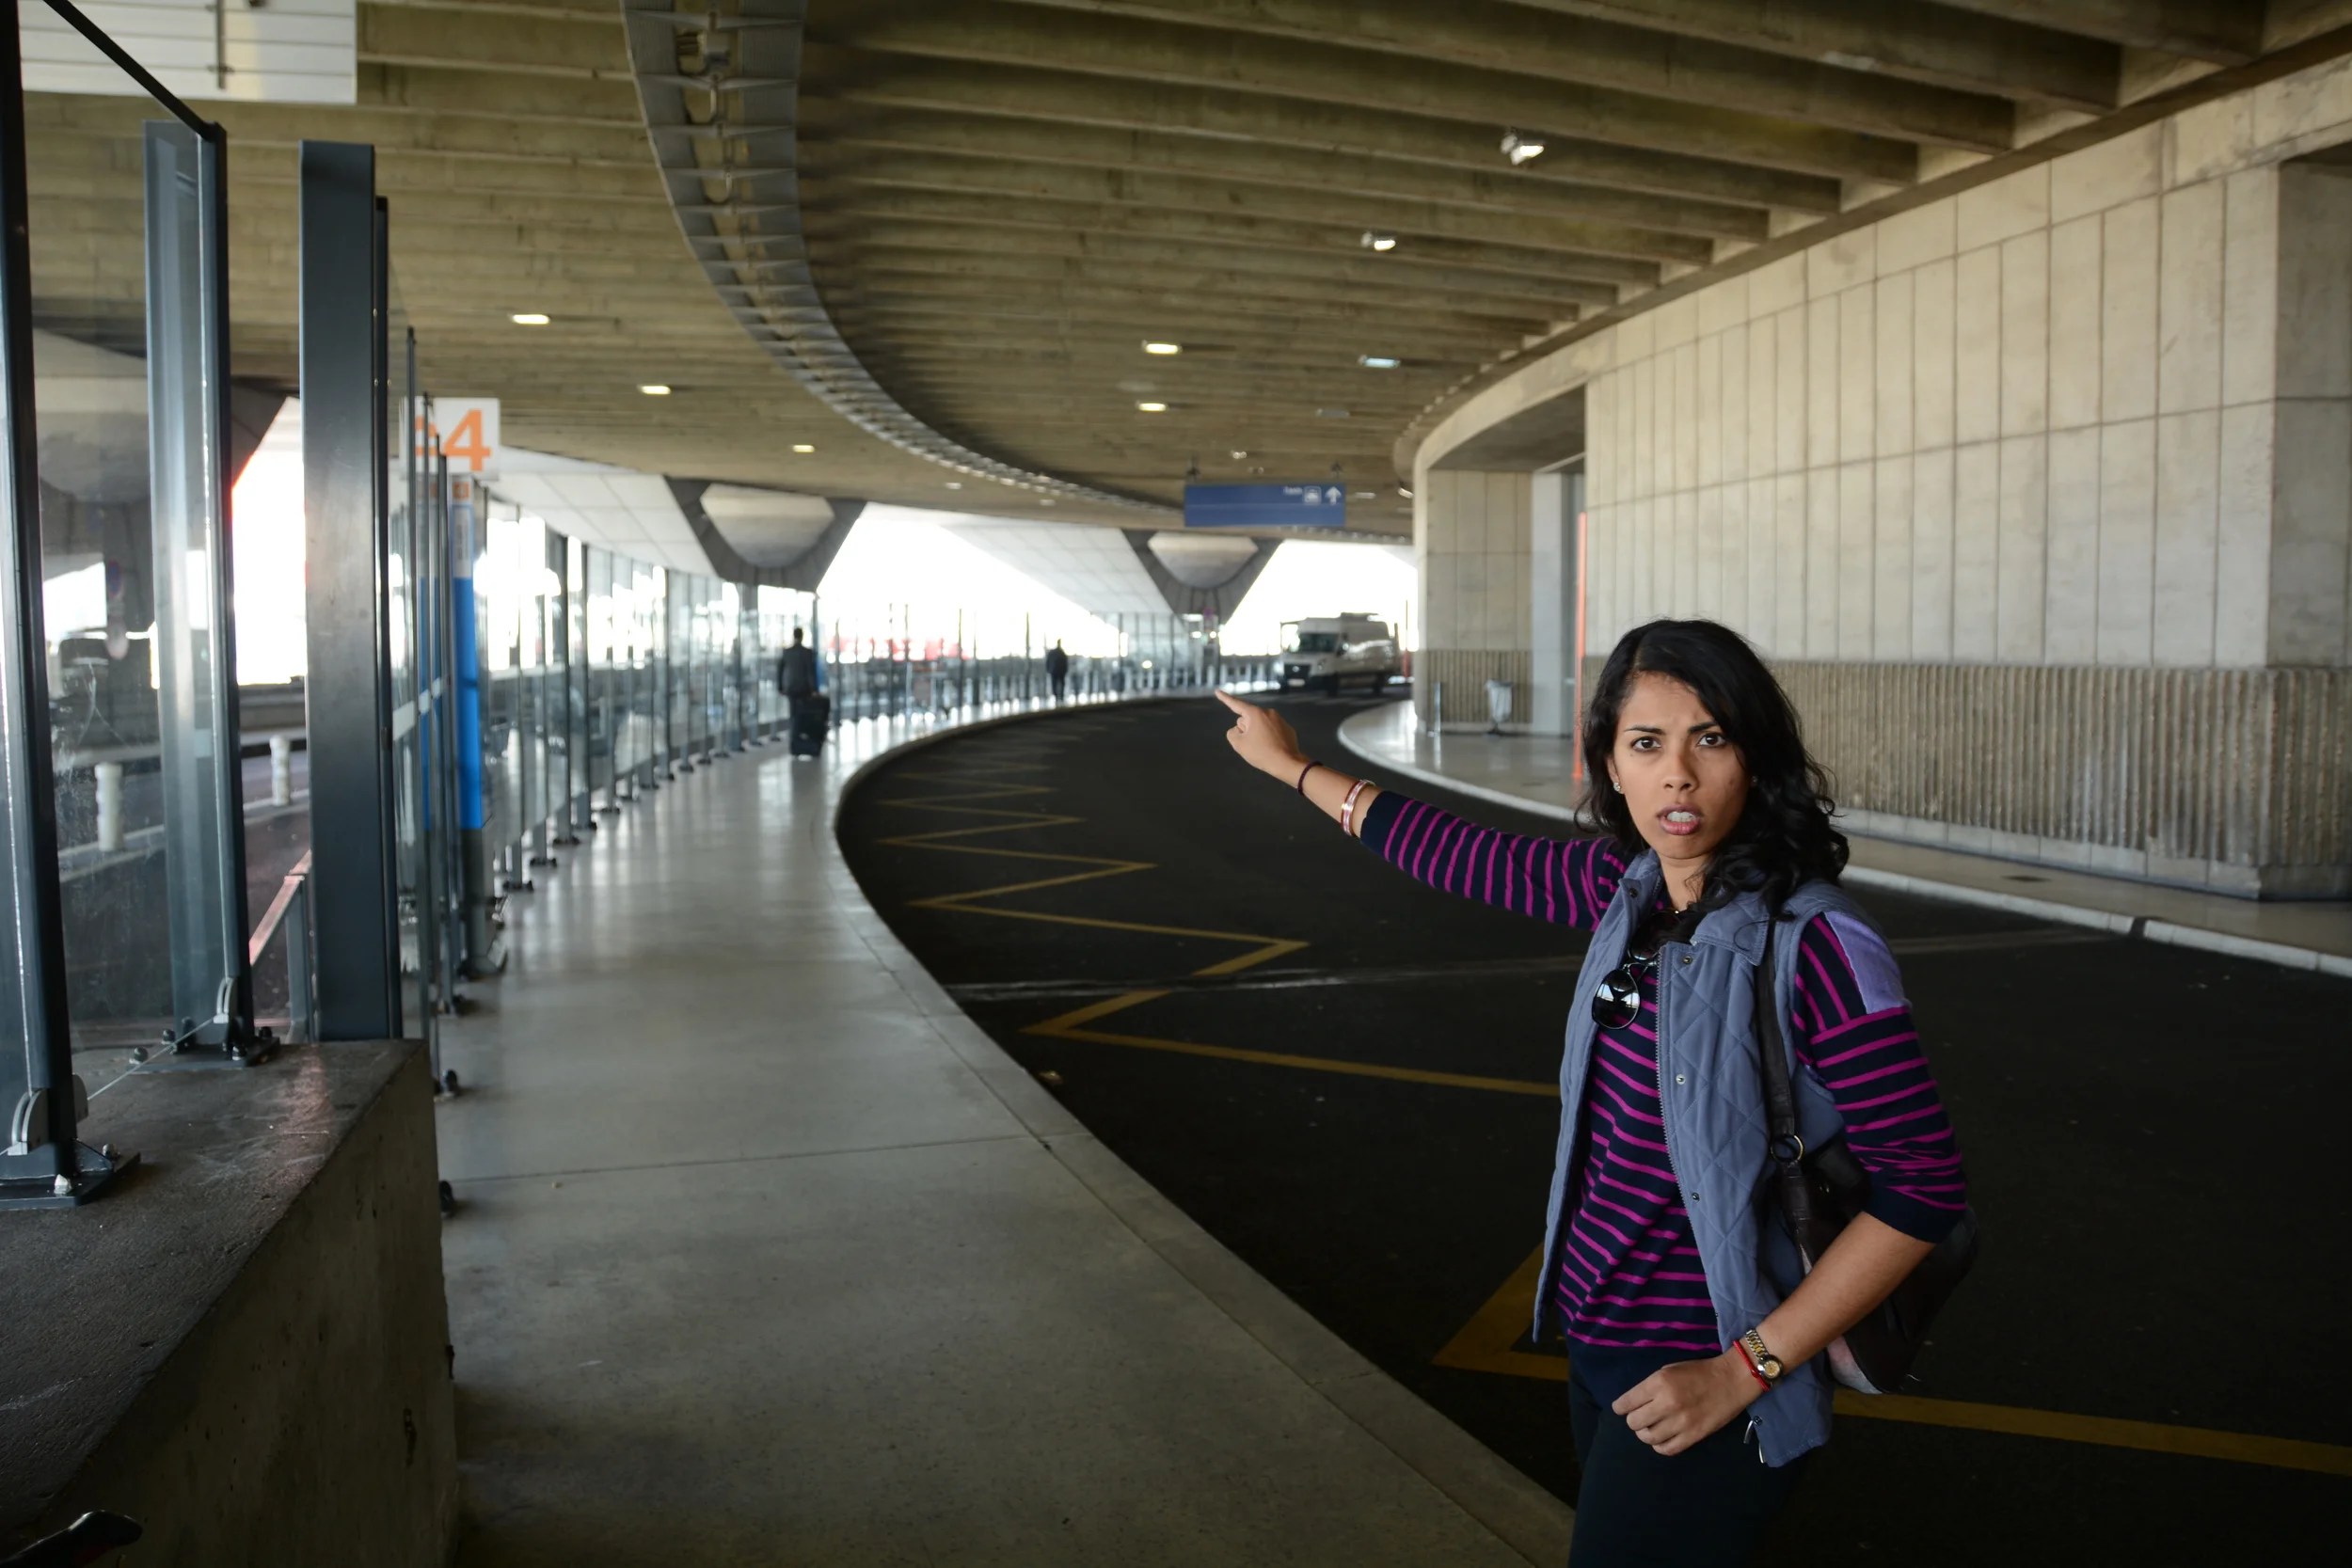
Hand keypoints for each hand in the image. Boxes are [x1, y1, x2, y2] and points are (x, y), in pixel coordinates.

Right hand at [1214, 690, 1304, 779]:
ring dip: (1257, 734)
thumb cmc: (1261, 753)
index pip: (1236, 704)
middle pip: (1248, 719)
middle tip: (1252, 745)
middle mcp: (1268, 712)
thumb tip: (1239, 730)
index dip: (1225, 698)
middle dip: (1246, 729)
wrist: (1287, 763)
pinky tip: (1272, 749)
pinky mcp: (1288, 729)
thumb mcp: (1239, 744)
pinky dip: (1269, 738)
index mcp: (1255, 713)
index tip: (1217, 691)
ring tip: (1263, 748)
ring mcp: (1280, 720)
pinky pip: (1272, 731)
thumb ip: (1233, 734)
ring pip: (1260, 726)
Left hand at [1611, 1353, 1764, 1455]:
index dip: (1620, 1407)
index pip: (1626, 1403)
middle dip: (1634, 1420)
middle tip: (1640, 1416)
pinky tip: (1662, 1438)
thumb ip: (1650, 1387)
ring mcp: (1680, 1422)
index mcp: (1658, 1383)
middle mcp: (1666, 1404)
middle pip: (1634, 1423)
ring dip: (1645, 1434)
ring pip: (1648, 1438)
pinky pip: (1666, 1449)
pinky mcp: (1693, 1436)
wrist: (1731, 1380)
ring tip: (1651, 1428)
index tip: (1621, 1408)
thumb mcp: (1669, 1370)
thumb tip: (1633, 1403)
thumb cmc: (1698, 1372)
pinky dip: (1659, 1446)